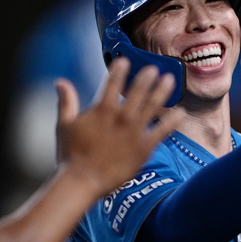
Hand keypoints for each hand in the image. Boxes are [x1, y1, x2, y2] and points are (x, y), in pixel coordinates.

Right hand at [55, 58, 183, 196]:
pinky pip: (162, 130)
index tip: (125, 60)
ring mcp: (134, 131)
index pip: (113, 82)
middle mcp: (121, 116)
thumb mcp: (65, 124)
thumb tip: (60, 82)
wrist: (83, 181)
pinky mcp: (144, 148)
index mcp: (102, 109)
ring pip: (153, 106)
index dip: (120, 69)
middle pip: (138, 91)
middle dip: (147, 77)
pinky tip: (180, 112)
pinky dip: (173, 121)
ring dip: (162, 91)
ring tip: (170, 80)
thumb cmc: (70, 155)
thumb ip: (66, 102)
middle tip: (154, 68)